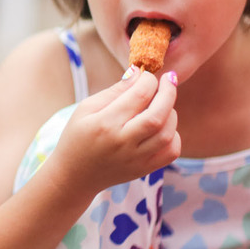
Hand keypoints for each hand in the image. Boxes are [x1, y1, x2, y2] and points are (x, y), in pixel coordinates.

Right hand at [51, 67, 179, 197]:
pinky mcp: (144, 169)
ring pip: (168, 133)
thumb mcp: (85, 109)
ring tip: (162, 104)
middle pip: (158, 115)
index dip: (148, 80)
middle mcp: (123, 142)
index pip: (138, 96)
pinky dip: (174, 136)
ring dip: (171, 113)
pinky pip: (171, 152)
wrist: (75, 175)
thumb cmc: (77, 137)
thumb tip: (137, 74)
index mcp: (105, 124)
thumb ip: (114, 92)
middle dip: (169, 92)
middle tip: (169, 79)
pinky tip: (164, 127)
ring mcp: (136, 159)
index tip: (147, 74)